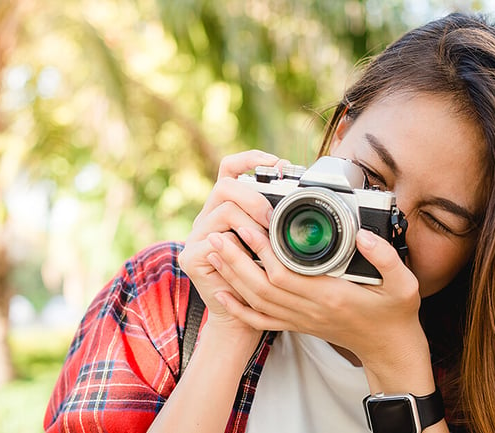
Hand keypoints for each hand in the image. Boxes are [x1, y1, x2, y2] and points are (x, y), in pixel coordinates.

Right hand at [178, 150, 287, 336]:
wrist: (243, 317)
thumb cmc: (263, 279)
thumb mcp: (274, 242)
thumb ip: (278, 218)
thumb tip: (302, 194)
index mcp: (227, 206)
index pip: (230, 167)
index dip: (251, 159)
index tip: (280, 165)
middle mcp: (208, 216)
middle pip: (225, 184)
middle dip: (254, 197)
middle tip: (273, 218)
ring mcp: (197, 235)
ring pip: (223, 210)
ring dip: (251, 223)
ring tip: (267, 240)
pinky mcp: (191, 256)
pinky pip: (214, 240)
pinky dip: (238, 246)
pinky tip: (251, 256)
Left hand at [206, 225, 429, 373]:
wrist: (390, 348)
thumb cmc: (396, 314)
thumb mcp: (404, 284)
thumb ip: (386, 257)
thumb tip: (363, 234)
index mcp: (332, 296)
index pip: (285, 274)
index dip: (262, 252)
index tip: (248, 227)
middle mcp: (311, 310)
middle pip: (261, 286)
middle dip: (236, 260)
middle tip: (218, 234)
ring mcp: (302, 319)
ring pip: (257, 301)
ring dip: (232, 277)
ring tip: (214, 251)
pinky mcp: (298, 325)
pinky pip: (262, 320)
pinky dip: (240, 307)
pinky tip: (223, 292)